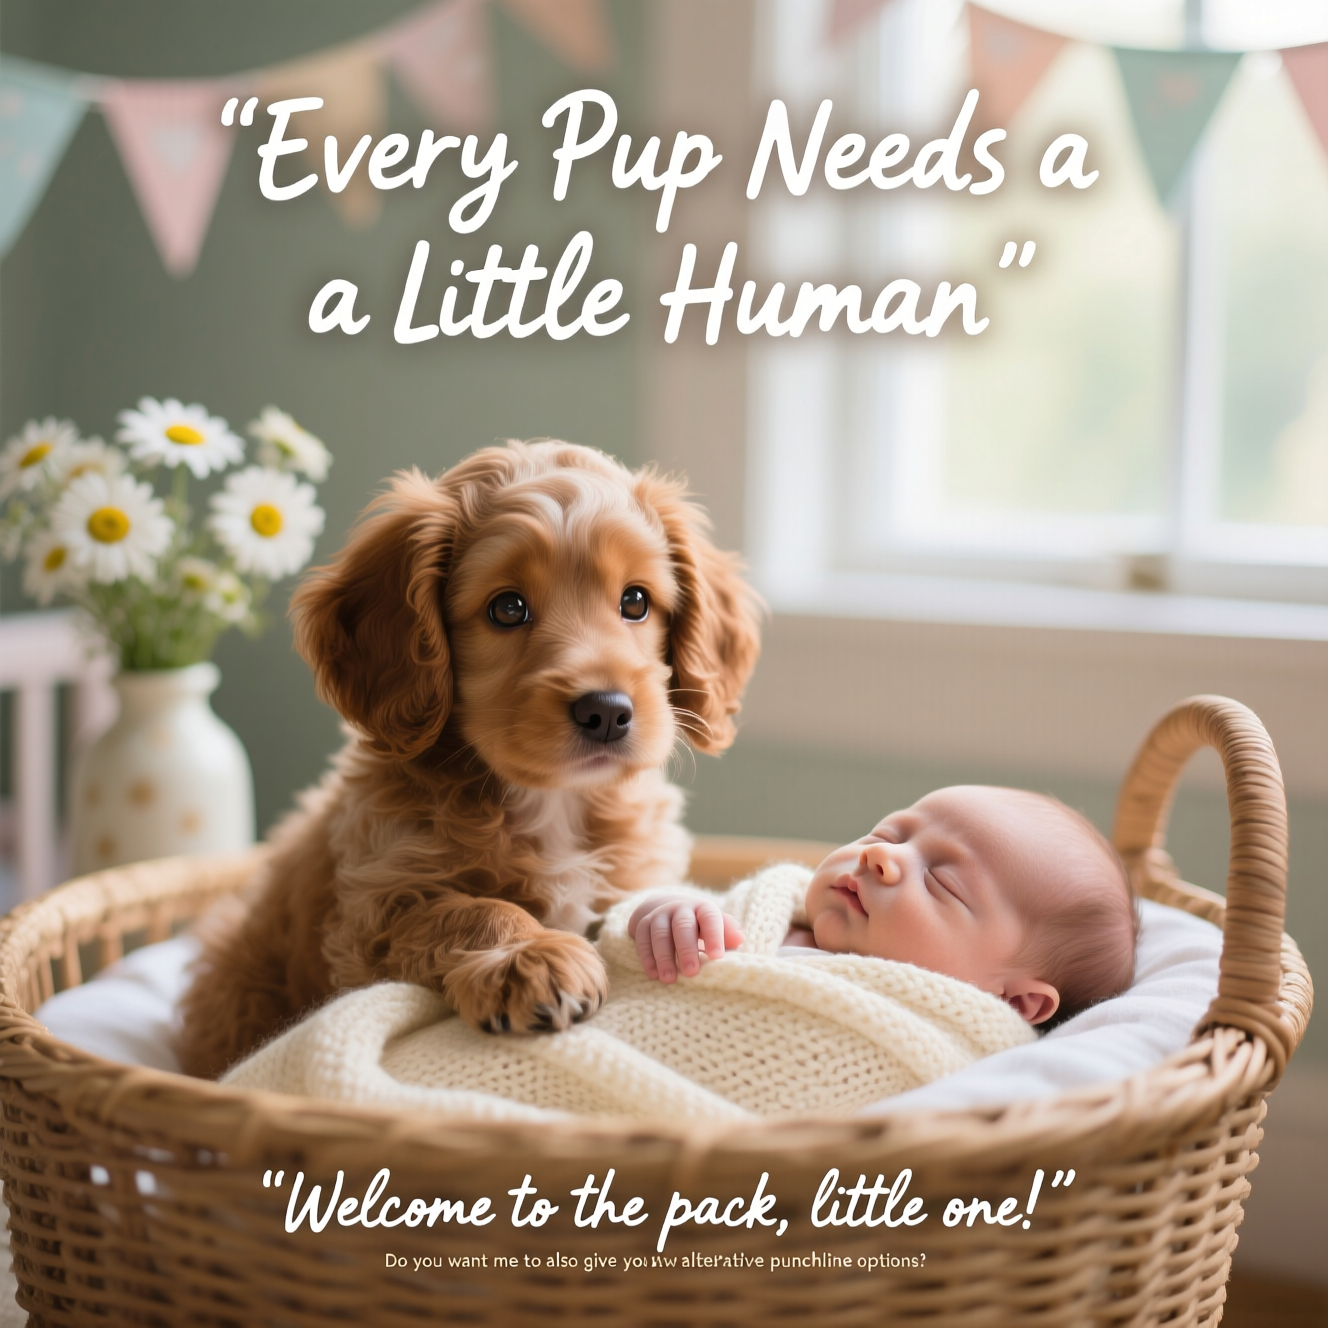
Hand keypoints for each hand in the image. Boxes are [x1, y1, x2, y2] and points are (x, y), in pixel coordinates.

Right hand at [628, 895, 743, 982]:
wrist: (669, 910)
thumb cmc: (700, 926)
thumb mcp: (717, 927)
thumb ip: (728, 934)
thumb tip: (739, 939)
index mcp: (702, 908)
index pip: (709, 919)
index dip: (714, 936)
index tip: (717, 957)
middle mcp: (680, 908)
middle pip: (682, 925)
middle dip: (686, 949)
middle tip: (691, 972)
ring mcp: (659, 915)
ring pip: (660, 933)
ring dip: (664, 957)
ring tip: (669, 979)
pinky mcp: (643, 924)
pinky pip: (642, 939)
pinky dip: (647, 958)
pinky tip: (653, 974)